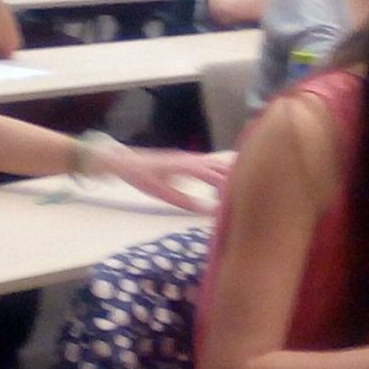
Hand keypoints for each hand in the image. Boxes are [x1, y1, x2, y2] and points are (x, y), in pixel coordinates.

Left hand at [96, 146, 232, 211]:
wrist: (125, 162)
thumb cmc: (141, 177)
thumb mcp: (162, 193)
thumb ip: (185, 201)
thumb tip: (208, 210)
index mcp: (186, 165)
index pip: (213, 173)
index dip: (227, 185)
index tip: (237, 198)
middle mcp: (190, 158)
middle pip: (219, 165)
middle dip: (234, 178)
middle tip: (244, 195)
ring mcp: (188, 157)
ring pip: (215, 163)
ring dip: (227, 175)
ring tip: (237, 190)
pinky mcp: (185, 160)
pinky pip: (208, 164)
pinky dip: (218, 173)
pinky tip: (218, 185)